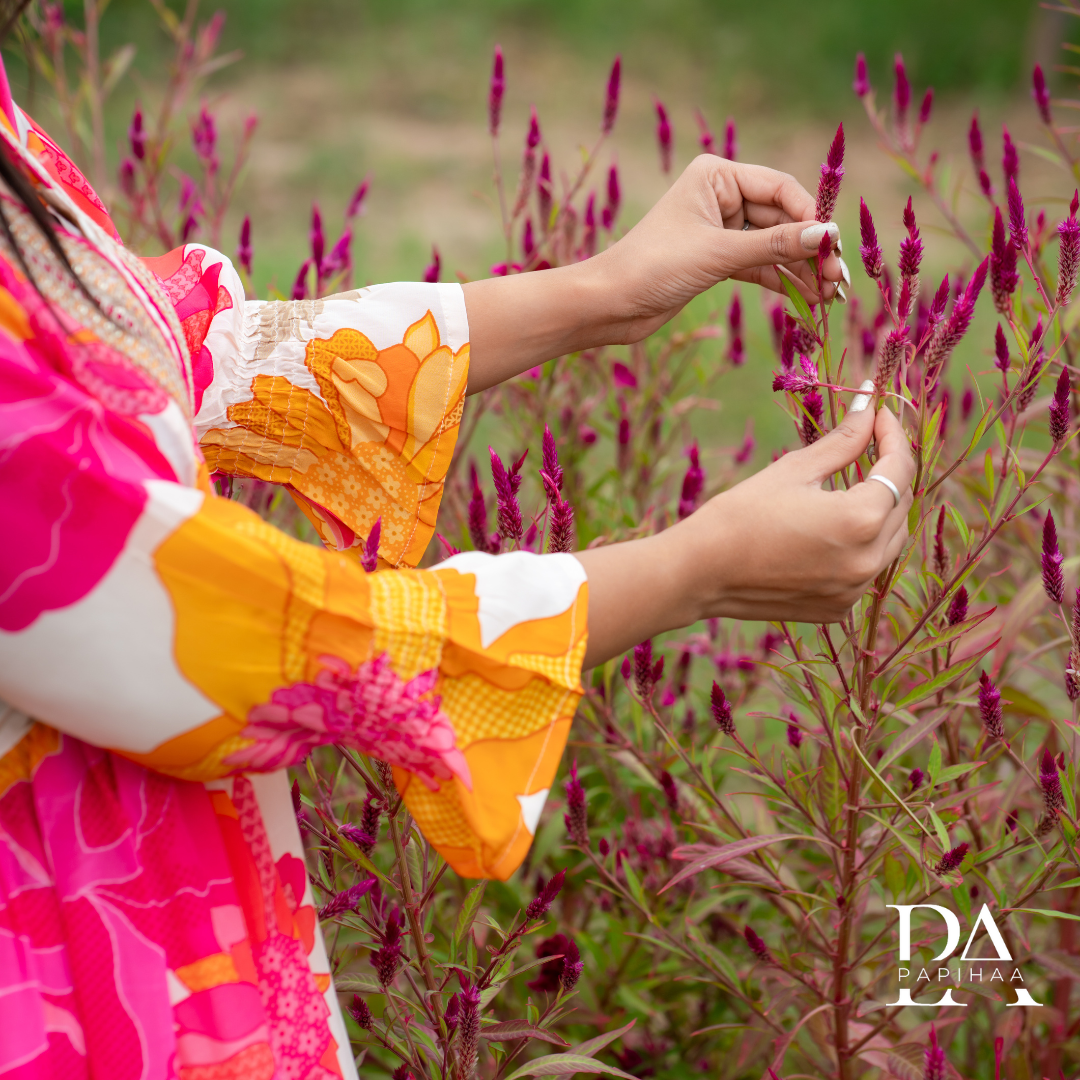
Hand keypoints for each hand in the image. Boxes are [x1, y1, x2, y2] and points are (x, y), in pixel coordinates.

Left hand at [462, 156, 849, 392]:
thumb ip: (773, 246)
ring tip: (830, 296)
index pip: (780, 188)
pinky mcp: (716, 259)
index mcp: (717, 175)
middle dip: (811, 249)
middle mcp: (720, 196)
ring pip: (773, 245)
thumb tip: (824, 237)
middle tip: (840, 281)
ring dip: (801, 269)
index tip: (832, 248)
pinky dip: (781, 281)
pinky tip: (807, 298)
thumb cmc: (653, 267)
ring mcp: (719, 229)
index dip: (810, 218)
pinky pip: (759, 265)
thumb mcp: (718, 255)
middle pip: (782, 217)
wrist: (609, 304)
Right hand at [575, 403, 913, 666]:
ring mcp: (854, 590)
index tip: (879, 414)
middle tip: (869, 443)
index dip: (893, 436)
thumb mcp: (793, 470)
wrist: (700, 572)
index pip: (899, 470)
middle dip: (890, 471)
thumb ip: (842, 441)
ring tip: (853, 485)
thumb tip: (869, 404)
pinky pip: (866, 569)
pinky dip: (861, 545)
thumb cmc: (739, 515)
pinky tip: (832, 528)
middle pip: (900, 505)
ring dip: (880, 510)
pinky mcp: (837, 608)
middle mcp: (867, 560)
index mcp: (859, 519)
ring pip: (889, 540)